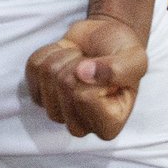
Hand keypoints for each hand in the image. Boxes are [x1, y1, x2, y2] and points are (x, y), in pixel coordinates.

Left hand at [26, 15, 149, 139]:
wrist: (106, 41)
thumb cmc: (122, 55)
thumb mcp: (135, 60)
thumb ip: (118, 69)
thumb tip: (84, 73)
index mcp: (109, 125)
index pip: (84, 97)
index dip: (92, 73)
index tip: (105, 68)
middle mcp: (82, 126)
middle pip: (63, 87)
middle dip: (76, 62)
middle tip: (91, 61)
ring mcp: (58, 113)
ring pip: (46, 77)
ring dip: (64, 57)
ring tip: (81, 58)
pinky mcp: (40, 95)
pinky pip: (33, 67)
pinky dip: (50, 52)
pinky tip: (67, 56)